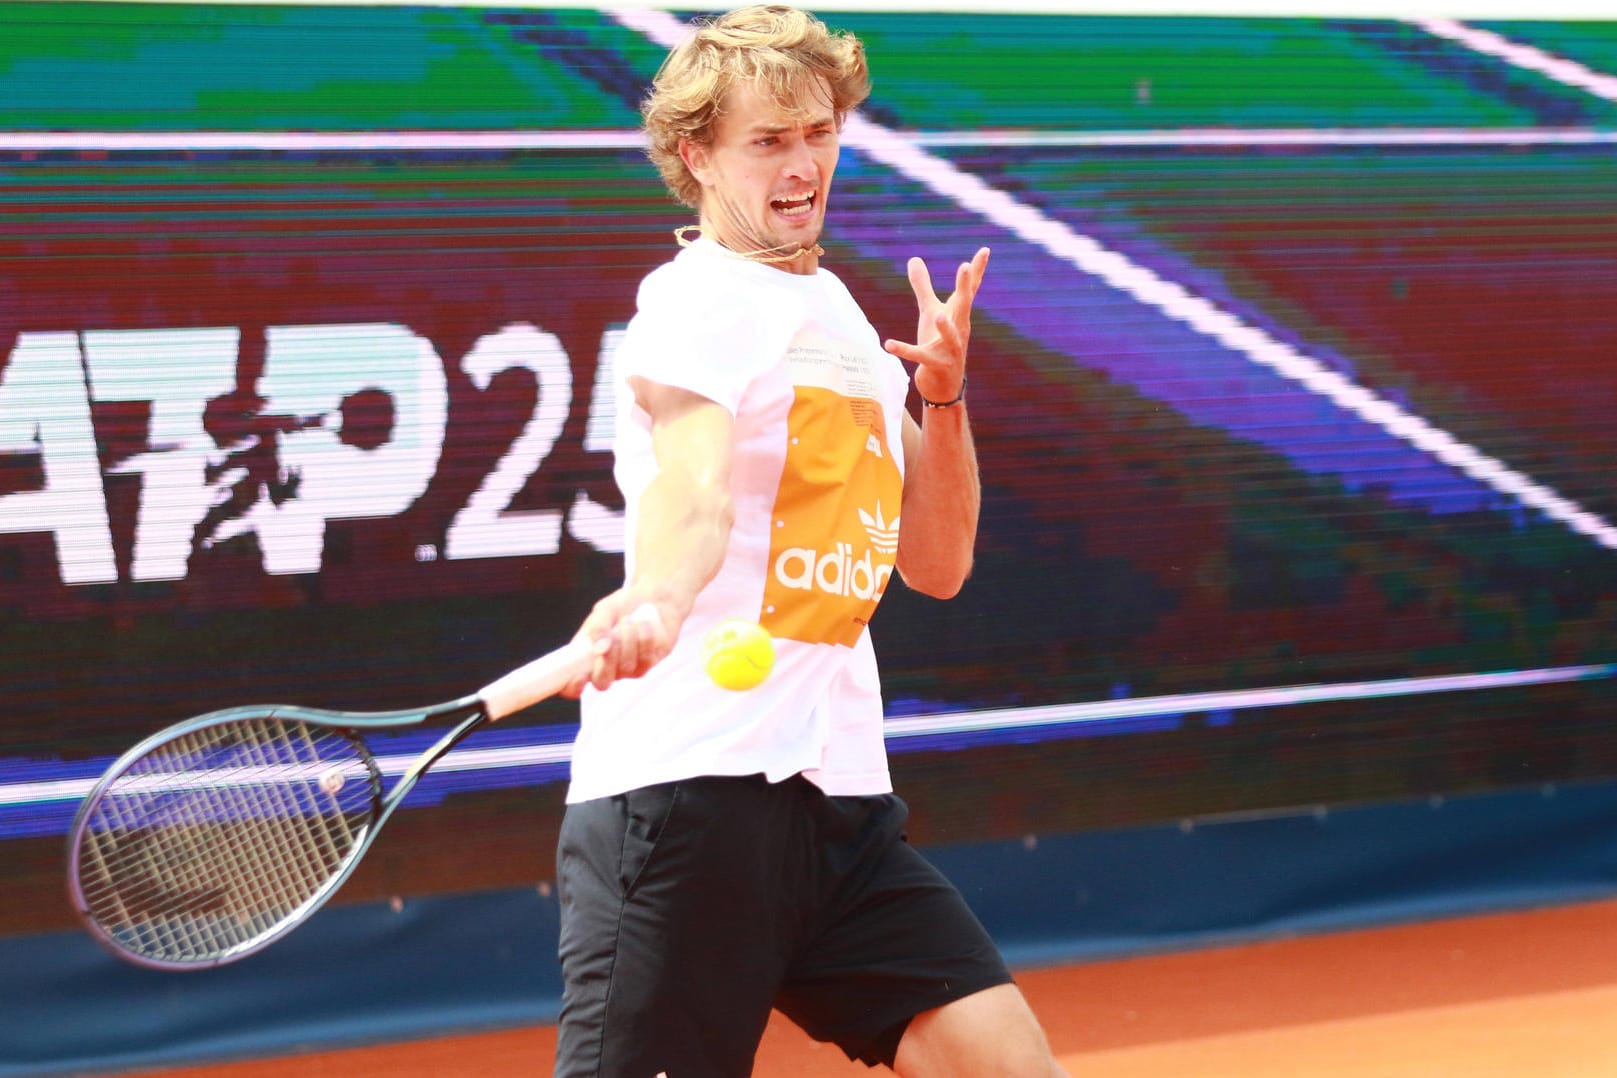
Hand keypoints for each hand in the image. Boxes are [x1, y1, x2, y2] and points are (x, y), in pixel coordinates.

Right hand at [562, 591, 678, 696]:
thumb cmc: (622, 606)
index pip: (572, 686)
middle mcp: (605, 669)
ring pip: (625, 669)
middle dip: (607, 661)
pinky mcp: (648, 664)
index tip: (580, 676)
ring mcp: (627, 670)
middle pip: (602, 683)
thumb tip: (599, 649)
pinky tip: (644, 624)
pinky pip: (645, 660)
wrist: (651, 597)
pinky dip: (644, 640)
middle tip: (612, 637)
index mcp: (585, 657)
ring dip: (627, 642)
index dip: (572, 687)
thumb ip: (598, 627)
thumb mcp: (604, 611)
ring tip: (627, 620)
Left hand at [883, 247, 989, 406]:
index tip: (985, 250)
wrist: (943, 385)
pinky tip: (888, 344)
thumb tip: (914, 258)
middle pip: (964, 306)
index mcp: (959, 315)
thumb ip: (923, 287)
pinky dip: (905, 350)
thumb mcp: (931, 312)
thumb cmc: (939, 344)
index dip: (977, 270)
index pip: (970, 290)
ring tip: (938, 315)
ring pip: (950, 336)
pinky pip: (920, 357)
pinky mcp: (936, 365)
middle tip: (965, 266)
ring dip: (945, 327)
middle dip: (965, 287)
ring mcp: (950, 349)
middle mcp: (959, 330)